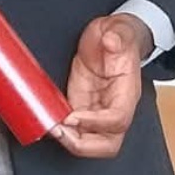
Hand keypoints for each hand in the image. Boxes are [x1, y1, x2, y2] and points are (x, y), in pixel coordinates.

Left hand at [53, 13, 151, 157]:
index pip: (117, 119)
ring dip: (70, 140)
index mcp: (127, 92)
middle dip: (83, 144)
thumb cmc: (119, 37)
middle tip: (59, 131)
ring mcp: (97, 108)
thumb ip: (117, 36)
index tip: (73, 116)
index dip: (95, 122)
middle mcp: (114, 106)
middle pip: (108, 144)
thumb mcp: (120, 30)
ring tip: (50, 127)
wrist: (112, 35)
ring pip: (90, 141)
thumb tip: (111, 41)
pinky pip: (75, 126)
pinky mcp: (82, 103)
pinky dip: (62, 129)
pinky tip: (47, 120)